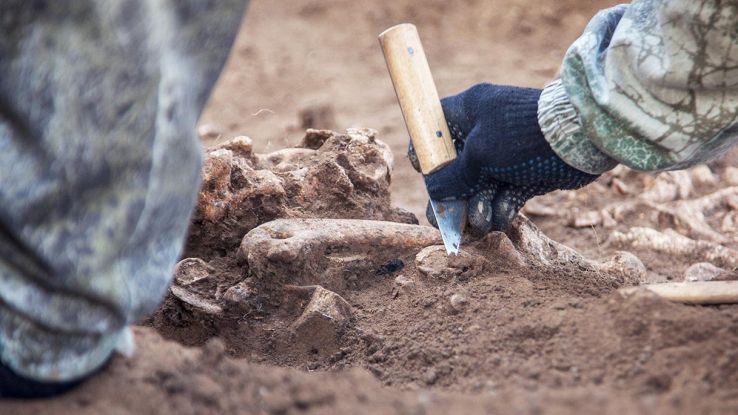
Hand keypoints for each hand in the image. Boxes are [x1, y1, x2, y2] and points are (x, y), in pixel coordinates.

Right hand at [409, 83, 598, 234]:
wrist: (580, 141)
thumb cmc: (523, 136)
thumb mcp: (479, 155)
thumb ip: (451, 176)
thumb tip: (433, 192)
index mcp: (468, 112)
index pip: (434, 130)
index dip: (425, 155)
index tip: (427, 176)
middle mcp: (483, 132)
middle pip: (454, 170)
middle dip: (452, 198)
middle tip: (448, 223)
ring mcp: (503, 155)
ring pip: (478, 189)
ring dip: (476, 209)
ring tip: (481, 224)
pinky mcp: (523, 175)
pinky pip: (501, 196)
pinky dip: (499, 210)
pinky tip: (500, 218)